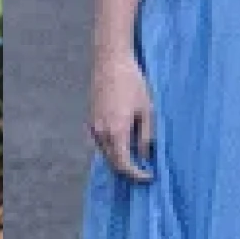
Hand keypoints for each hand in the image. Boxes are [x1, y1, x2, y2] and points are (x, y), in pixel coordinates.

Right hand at [89, 55, 153, 182]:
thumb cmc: (133, 84)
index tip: (149, 176)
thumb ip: (146, 137)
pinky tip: (123, 143)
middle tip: (144, 171)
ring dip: (119, 159)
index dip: (137, 175)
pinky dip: (111, 148)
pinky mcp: (90, 119)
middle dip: (128, 170)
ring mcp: (93, 126)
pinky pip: (100, 142)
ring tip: (136, 157)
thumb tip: (144, 157)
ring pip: (105, 153)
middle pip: (112, 163)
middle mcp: (100, 132)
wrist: (111, 62)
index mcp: (116, 132)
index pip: (124, 165)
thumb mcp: (147, 111)